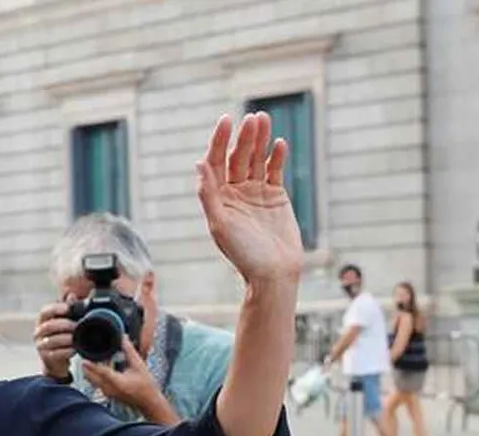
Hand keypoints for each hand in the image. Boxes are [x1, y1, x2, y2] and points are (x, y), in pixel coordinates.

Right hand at [34, 300, 76, 378]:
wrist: (57, 360)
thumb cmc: (62, 336)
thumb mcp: (66, 321)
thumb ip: (69, 308)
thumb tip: (72, 294)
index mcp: (43, 320)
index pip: (45, 311)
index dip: (56, 308)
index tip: (68, 308)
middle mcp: (39, 331)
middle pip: (48, 326)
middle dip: (64, 325)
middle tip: (77, 325)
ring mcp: (40, 345)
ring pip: (51, 340)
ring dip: (66, 339)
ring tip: (77, 338)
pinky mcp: (46, 357)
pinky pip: (55, 354)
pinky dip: (66, 351)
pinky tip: (74, 349)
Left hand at [80, 338, 160, 412]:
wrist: (149, 403)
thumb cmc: (147, 387)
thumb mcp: (139, 366)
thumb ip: (130, 351)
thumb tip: (124, 339)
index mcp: (117, 382)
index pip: (101, 372)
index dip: (92, 365)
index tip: (84, 359)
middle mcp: (110, 389)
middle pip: (91, 378)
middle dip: (87, 367)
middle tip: (85, 356)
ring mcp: (108, 393)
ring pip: (93, 381)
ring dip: (90, 372)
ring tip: (92, 360)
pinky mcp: (108, 395)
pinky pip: (97, 384)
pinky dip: (95, 376)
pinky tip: (100, 368)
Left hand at [196, 113, 304, 286]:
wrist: (273, 273)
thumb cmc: (243, 254)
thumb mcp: (220, 224)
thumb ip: (209, 194)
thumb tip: (198, 163)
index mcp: (217, 197)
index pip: (216, 162)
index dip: (219, 141)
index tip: (227, 121)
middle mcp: (234, 192)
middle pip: (238, 157)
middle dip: (244, 137)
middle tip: (252, 118)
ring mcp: (256, 193)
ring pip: (257, 159)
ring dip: (260, 140)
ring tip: (264, 119)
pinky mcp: (276, 197)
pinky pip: (275, 171)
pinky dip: (277, 157)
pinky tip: (279, 143)